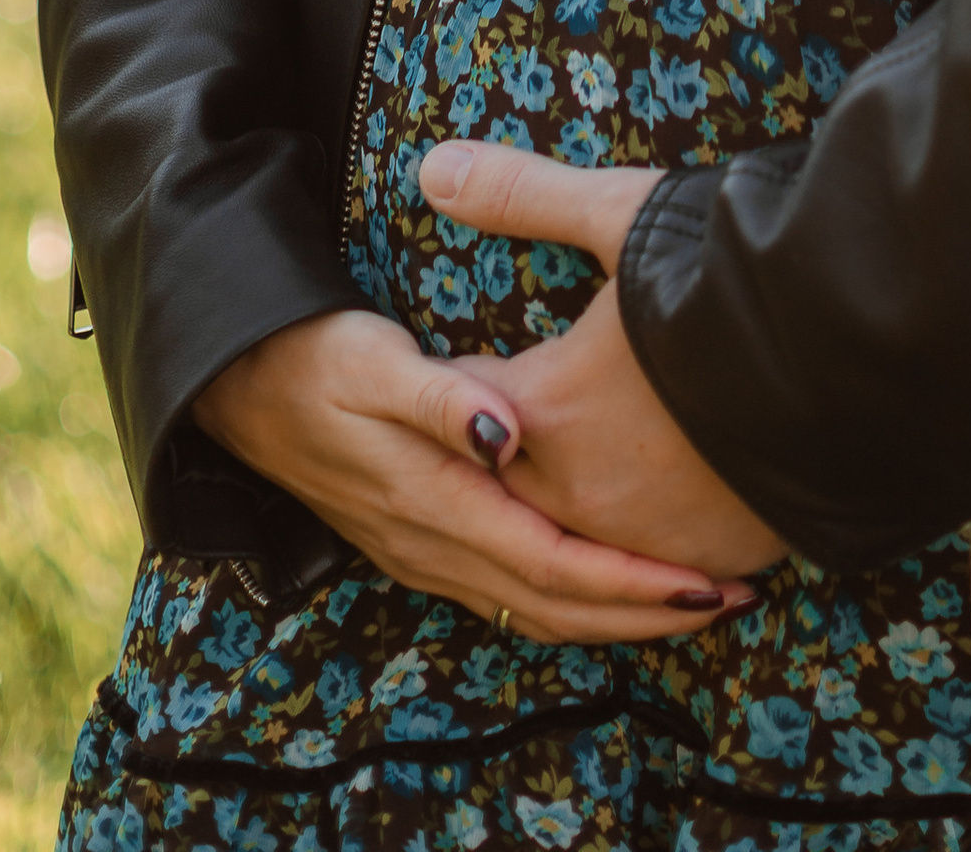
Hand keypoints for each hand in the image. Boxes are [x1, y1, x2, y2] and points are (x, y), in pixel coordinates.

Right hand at [192, 306, 750, 641]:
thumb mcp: (374, 361)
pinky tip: (611, 582)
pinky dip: (574, 598)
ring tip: (694, 597)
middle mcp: (434, 545)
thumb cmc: (316, 356)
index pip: (552, 565)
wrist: (239, 387)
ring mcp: (426, 553)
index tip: (704, 581)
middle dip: (646, 613)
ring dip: (616, 613)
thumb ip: (441, 399)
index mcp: (435, 502)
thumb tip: (506, 433)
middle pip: (557, 606)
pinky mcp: (424, 543)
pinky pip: (511, 593)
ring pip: (537, 609)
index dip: (631, 583)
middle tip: (730, 597)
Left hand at [419, 141, 786, 578]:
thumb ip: (525, 196)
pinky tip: (672, 504)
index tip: (481, 363)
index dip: (470, 382)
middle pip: (514, 484)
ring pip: (583, 533)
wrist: (857, 353)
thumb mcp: (623, 217)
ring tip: (600, 465)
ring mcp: (647, 538)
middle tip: (538, 414)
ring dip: (581, 501)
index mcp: (546, 410)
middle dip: (515, 449)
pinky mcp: (713, 559)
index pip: (466, 409)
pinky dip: (652, 537)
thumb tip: (433, 168)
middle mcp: (580, 493)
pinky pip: (657, 563)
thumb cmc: (731, 276)